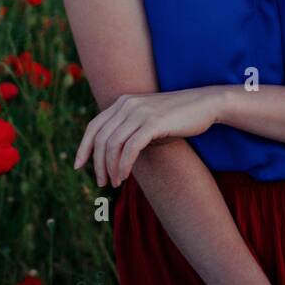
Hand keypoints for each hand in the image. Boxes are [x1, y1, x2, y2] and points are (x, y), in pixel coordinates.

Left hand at [73, 87, 222, 186]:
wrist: (206, 105)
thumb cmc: (179, 117)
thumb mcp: (149, 121)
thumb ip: (131, 131)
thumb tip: (114, 155)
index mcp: (123, 102)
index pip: (94, 126)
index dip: (83, 147)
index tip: (78, 165)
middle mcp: (128, 104)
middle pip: (100, 138)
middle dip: (97, 163)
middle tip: (101, 182)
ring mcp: (140, 112)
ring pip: (113, 145)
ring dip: (110, 168)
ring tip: (115, 182)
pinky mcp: (153, 122)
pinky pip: (130, 148)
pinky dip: (123, 165)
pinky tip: (124, 176)